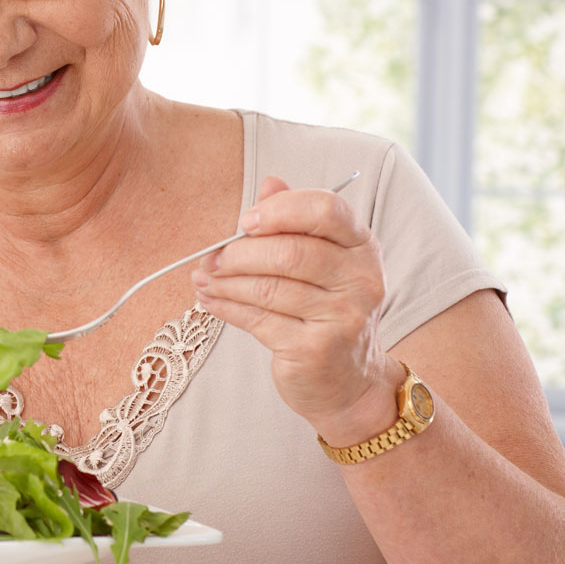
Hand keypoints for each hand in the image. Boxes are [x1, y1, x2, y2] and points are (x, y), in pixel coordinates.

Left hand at [190, 175, 401, 443]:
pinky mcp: (316, 349)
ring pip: (268, 288)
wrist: (349, 381)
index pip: (327, 209)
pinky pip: (258, 320)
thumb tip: (270, 182)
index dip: (279, 211)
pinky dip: (225, 307)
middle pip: (290, 252)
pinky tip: (208, 300)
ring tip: (202, 279)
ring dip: (224, 282)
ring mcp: (343, 317)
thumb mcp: (320, 260)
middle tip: (210, 259)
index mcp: (362, 246)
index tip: (244, 222)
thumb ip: (294, 220)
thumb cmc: (325, 310)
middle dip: (239, 253)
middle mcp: (361, 279)